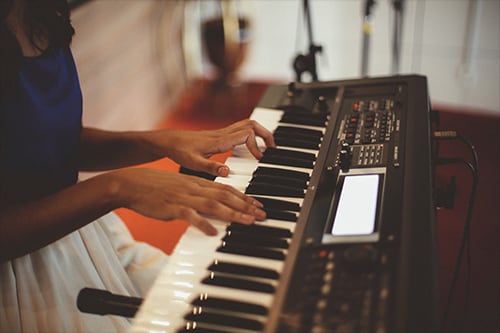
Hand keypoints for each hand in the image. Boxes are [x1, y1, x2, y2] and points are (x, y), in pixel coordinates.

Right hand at [112, 168, 265, 234]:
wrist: (132, 184)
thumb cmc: (157, 187)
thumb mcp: (181, 187)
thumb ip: (198, 195)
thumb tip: (213, 207)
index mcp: (197, 182)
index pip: (226, 189)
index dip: (244, 197)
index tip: (258, 205)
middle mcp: (194, 187)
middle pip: (225, 196)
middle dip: (246, 206)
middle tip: (261, 215)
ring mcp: (184, 197)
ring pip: (213, 205)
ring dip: (232, 214)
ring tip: (247, 222)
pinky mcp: (172, 207)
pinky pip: (190, 215)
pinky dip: (202, 223)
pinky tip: (212, 232)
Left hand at [149, 119, 275, 176]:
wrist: (169, 141)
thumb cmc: (179, 151)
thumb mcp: (192, 163)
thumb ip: (210, 168)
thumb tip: (227, 172)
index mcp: (220, 140)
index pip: (247, 134)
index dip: (256, 145)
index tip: (259, 159)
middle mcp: (223, 134)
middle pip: (251, 124)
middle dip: (266, 134)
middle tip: (273, 148)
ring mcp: (222, 133)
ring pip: (247, 125)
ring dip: (260, 133)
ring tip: (267, 147)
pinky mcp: (219, 135)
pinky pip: (241, 130)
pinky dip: (251, 136)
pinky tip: (250, 149)